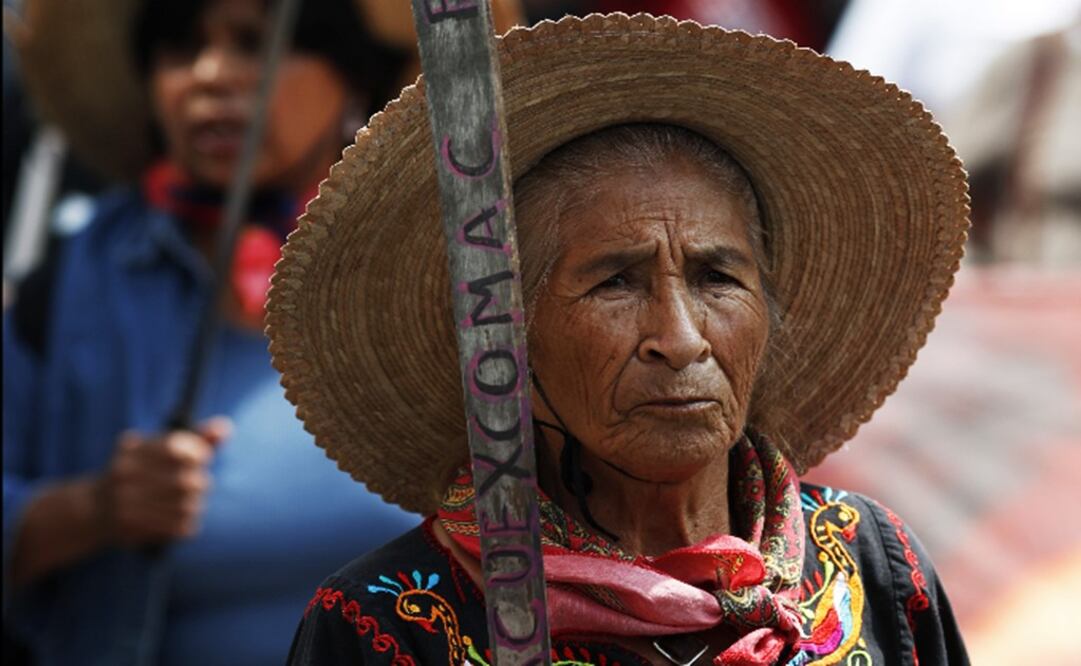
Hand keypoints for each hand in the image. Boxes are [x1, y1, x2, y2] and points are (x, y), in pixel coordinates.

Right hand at [98, 417, 230, 546]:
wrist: (97, 508)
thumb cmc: (142, 472)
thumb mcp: (162, 449)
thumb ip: (197, 436)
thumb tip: (226, 427)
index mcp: (133, 450)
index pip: (176, 449)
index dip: (198, 453)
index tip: (201, 458)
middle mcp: (125, 473)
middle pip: (186, 481)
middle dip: (200, 483)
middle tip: (198, 485)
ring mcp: (125, 502)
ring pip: (186, 506)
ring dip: (195, 505)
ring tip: (190, 503)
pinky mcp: (131, 527)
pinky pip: (178, 527)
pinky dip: (187, 523)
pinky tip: (182, 519)